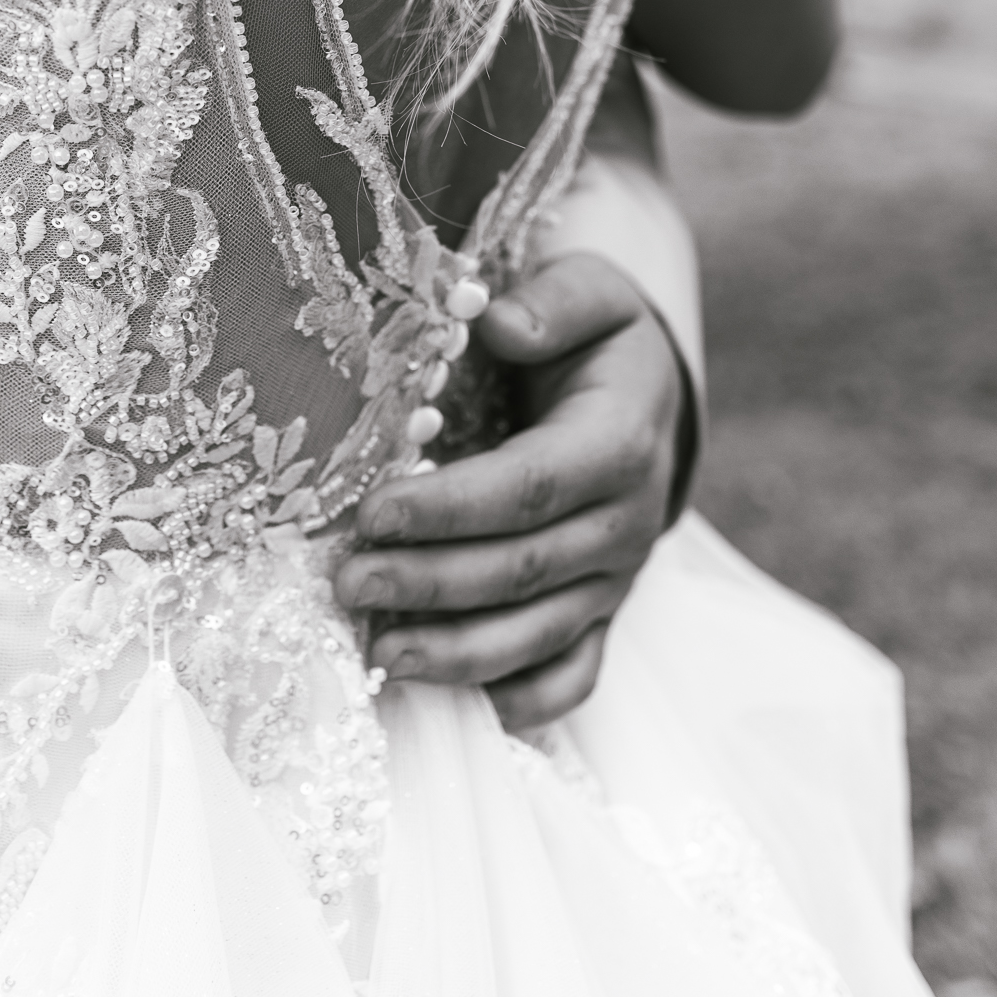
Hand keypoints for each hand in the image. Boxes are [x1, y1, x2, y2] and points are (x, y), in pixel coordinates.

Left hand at [333, 252, 689, 735]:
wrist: (648, 392)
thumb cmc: (597, 340)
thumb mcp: (591, 294)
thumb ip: (553, 303)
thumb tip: (497, 323)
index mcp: (619, 442)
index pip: (529, 487)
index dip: (451, 508)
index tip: (372, 512)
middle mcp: (625, 523)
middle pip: (522, 568)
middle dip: (429, 584)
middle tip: (348, 582)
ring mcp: (616, 579)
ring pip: (539, 634)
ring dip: (457, 654)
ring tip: (377, 656)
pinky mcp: (602, 613)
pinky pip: (571, 674)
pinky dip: (518, 700)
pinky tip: (450, 701)